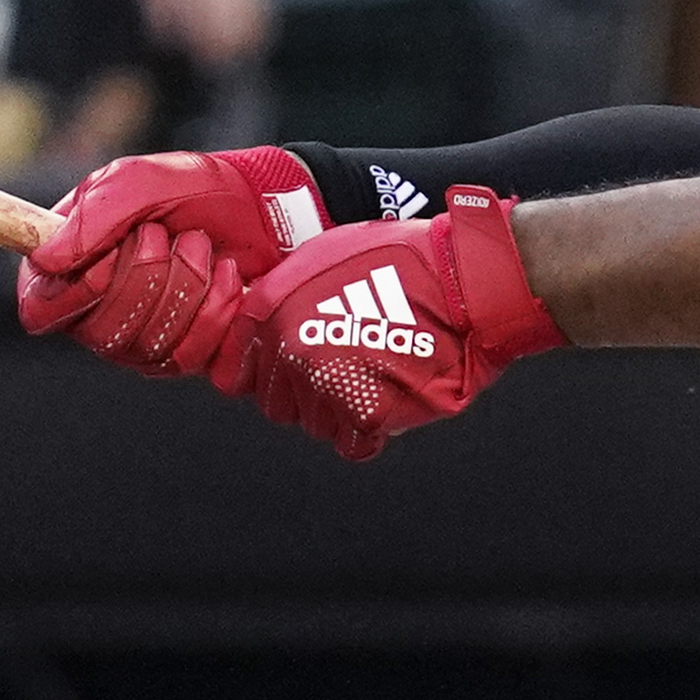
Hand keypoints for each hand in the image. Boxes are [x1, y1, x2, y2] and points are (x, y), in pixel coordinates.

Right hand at [19, 146, 325, 375]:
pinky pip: (188, 356)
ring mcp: (141, 339)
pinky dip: (215, 307)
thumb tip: (44, 260)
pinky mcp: (185, 355)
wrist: (261, 206)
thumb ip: (89, 218)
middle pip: (99, 332)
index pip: (40, 309)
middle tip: (166, 235)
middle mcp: (98, 311)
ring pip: (146, 345)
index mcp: (70, 266)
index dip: (74, 293)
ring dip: (185, 284)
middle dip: (146, 276)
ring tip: (199, 246)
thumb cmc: (192, 189)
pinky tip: (226, 276)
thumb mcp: (136, 183)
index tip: (109, 260)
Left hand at [225, 189, 565, 459]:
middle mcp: (289, 348)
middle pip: (277, 406)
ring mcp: (324, 383)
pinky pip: (352, 444)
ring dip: (341, 412)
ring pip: (315, 425)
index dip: (265, 375)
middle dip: (306, 395)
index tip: (288, 373)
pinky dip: (370, 432)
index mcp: (270, 309)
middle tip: (346, 370)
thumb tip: (267, 328)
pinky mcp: (364, 412)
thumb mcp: (323, 256)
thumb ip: (285, 296)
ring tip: (377, 374)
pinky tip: (390, 399)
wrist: (462, 281)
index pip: (237, 374)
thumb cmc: (403, 261)